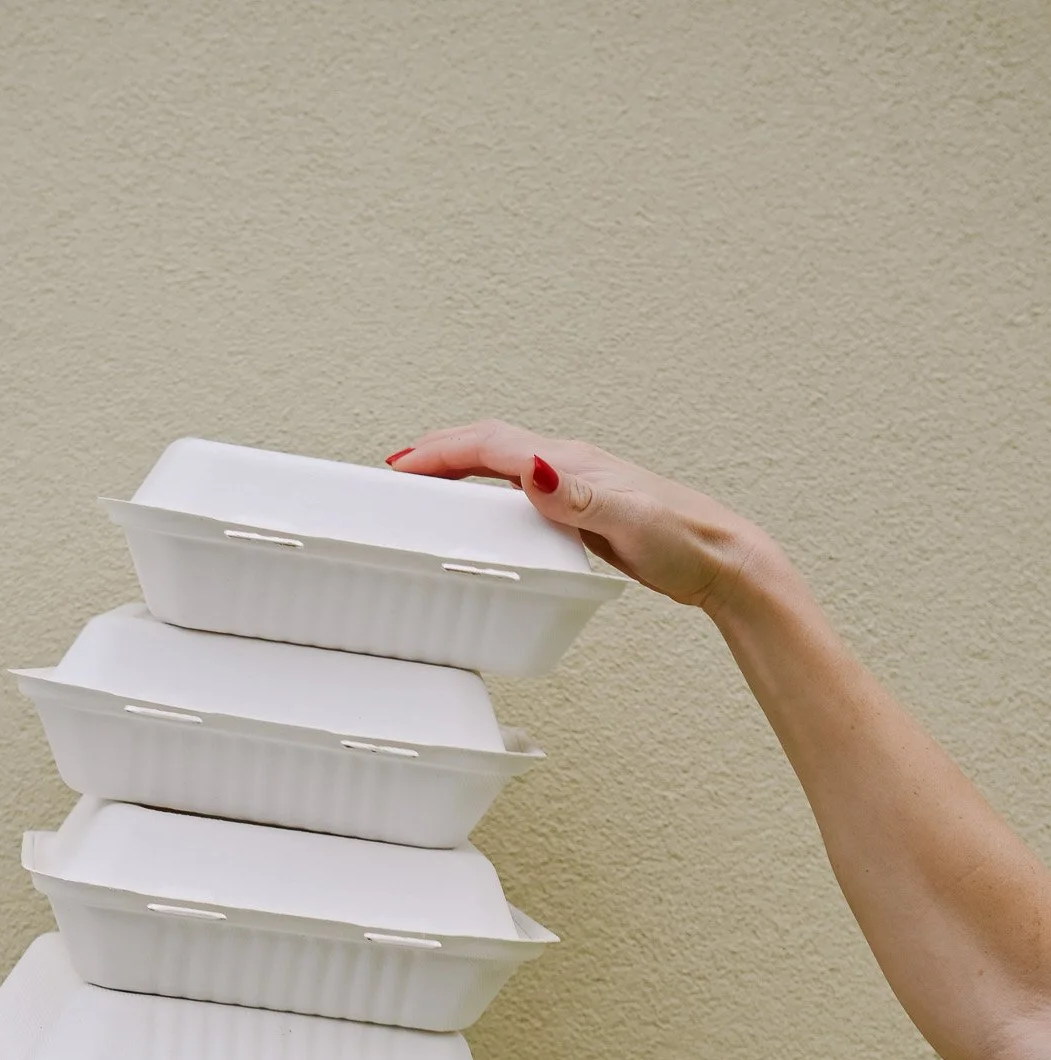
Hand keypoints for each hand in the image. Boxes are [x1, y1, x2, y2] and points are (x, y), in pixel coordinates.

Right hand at [387, 419, 770, 613]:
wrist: (718, 560)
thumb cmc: (681, 540)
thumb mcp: (626, 520)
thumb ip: (576, 496)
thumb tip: (531, 468)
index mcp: (569, 463)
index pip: (490, 445)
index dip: (440, 453)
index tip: (399, 468)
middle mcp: (567, 466)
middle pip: (489, 446)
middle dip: (438, 454)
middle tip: (396, 475)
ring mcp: (574, 487)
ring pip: (502, 464)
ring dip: (459, 470)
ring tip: (424, 488)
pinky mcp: (580, 512)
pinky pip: (518, 493)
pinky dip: (487, 496)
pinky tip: (483, 516)